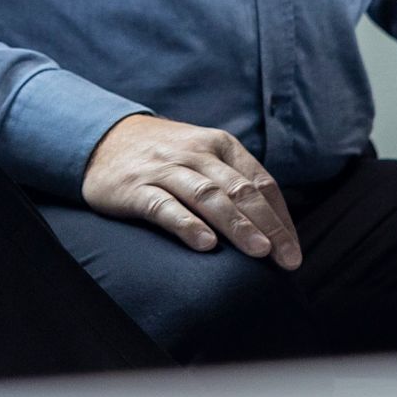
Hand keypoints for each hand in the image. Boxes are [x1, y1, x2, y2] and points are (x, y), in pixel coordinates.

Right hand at [81, 114, 301, 266]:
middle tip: (287, 259)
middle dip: (268, 226)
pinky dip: (186, 224)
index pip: (260, 182)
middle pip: (240, 190)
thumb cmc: (165, 155)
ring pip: (208, 196)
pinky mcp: (135, 188)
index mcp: (219, 144)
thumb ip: (234, 180)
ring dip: (236, 224)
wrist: (103, 137)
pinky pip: (164, 206)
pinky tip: (204, 244)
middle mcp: (195, 153)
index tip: (292, 251)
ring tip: (258, 252)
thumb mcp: (203, 154)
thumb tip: (274, 224)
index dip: (280, 218)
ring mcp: (164, 169)